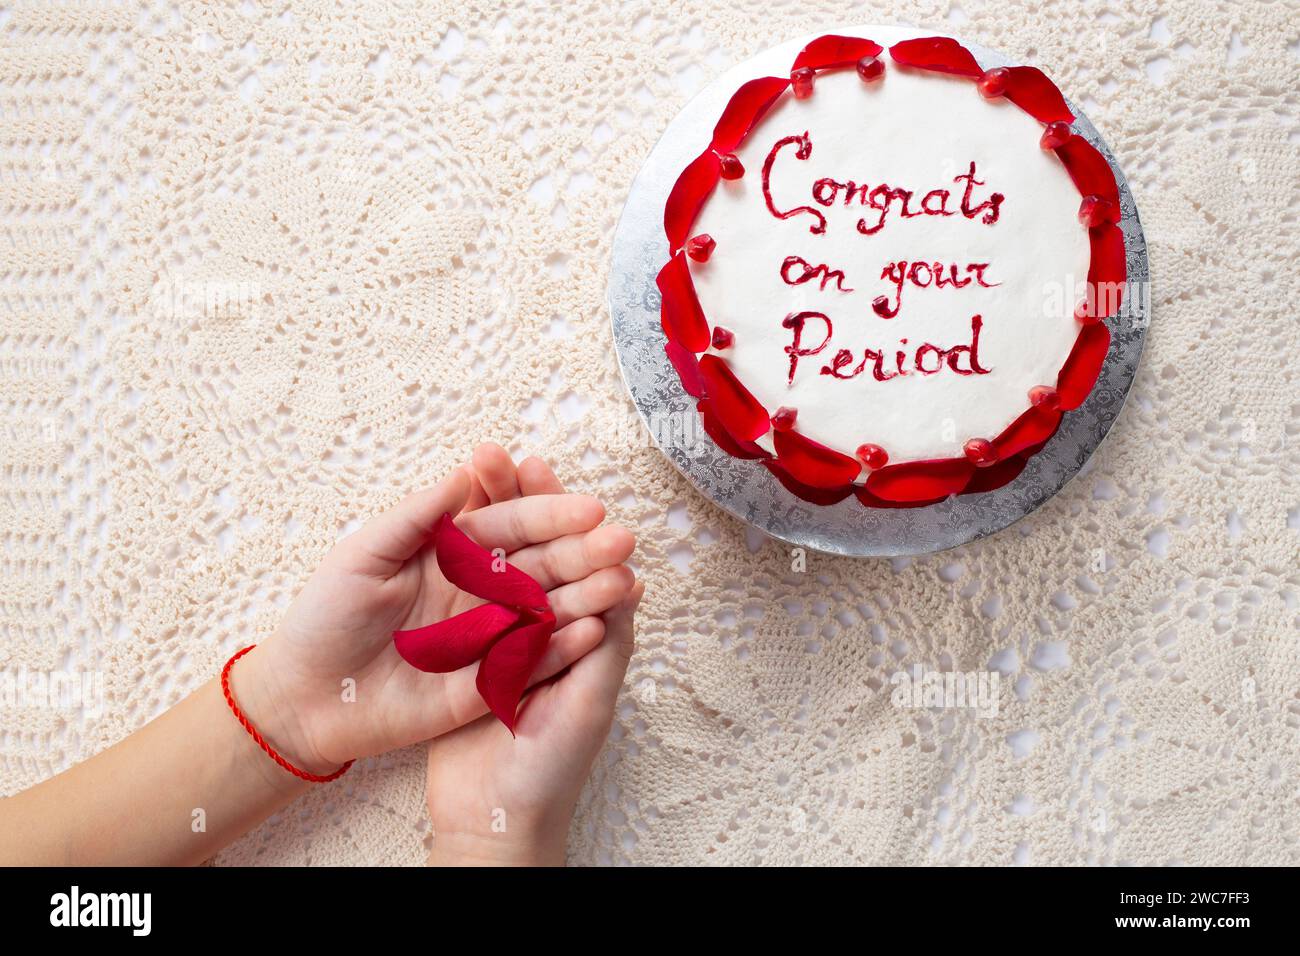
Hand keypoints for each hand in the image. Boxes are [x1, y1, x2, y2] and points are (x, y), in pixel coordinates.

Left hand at [231, 444, 637, 774]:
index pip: (511, 525)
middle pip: (541, 566)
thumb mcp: (364, 555)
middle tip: (620, 540)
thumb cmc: (324, 617)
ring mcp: (486, 637)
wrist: (302, 697)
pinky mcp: (485, 684)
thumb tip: (466, 473)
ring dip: (585, 596)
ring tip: (621, 582)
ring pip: (546, 612)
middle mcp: (478, 590)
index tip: (587, 508)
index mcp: (453, 553)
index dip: (548, 515)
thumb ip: (416, 517)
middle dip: (582, 551)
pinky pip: (531, 664)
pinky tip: (595, 631)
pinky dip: (562, 649)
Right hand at [425, 460, 642, 865]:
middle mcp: (540, 623)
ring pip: (492, 559)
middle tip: (496, 455)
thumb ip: (607, 641)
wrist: (494, 816)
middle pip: (529, 546)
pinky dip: (450, 552)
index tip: (539, 469)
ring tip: (468, 469)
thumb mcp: (590, 699)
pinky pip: (457, 592)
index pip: (572, 553)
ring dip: (483, 514)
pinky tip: (438, 519)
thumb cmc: (554, 764)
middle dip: (516, 499)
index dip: (558, 511)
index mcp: (578, 628)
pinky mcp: (460, 652)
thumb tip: (629, 578)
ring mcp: (498, 634)